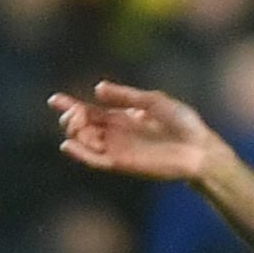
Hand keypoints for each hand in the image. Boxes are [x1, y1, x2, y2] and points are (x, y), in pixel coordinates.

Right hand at [49, 80, 227, 183]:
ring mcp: (119, 150)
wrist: (199, 147)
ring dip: (74, 133)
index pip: (90, 112)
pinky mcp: (123, 164)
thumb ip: (125, 96)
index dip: (71, 106)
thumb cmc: (182, 123)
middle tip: (72, 113)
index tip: (54, 100)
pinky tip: (67, 145)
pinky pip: (95, 161)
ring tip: (73, 122)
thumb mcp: (152, 101)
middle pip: (84, 127)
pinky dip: (80, 154)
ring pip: (86, 143)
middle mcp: (117, 135)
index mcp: (123, 118)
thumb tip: (97, 88)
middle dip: (71, 118)